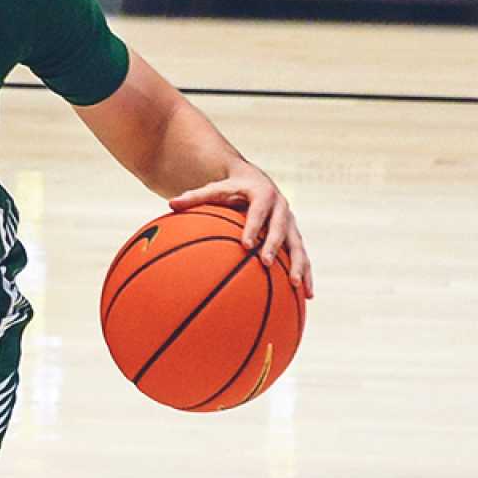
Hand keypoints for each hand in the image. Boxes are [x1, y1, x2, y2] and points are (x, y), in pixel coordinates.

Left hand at [170, 160, 313, 297]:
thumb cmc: (230, 190)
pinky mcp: (295, 237)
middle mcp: (281, 208)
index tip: (245, 244)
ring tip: (295, 286)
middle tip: (266, 263)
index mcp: (262, 195)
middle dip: (274, 245)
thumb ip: (194, 197)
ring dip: (298, 265)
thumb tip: (170, 203)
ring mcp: (291, 224)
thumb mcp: (214, 190)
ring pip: (298, 245)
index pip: (258, 211)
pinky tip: (307, 296)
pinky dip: (306, 274)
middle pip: (280, 228)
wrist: (256, 182)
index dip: (253, 226)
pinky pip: (303, 257)